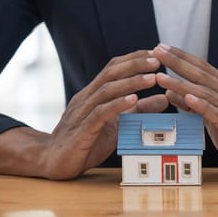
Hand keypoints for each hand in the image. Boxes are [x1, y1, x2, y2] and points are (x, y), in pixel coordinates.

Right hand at [42, 50, 168, 178]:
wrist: (53, 161)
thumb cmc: (85, 143)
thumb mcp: (117, 125)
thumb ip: (138, 112)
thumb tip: (164, 99)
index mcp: (92, 95)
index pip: (112, 69)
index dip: (133, 59)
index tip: (154, 54)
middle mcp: (85, 99)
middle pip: (110, 74)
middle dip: (135, 65)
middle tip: (157, 60)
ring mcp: (81, 113)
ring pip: (106, 91)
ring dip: (130, 83)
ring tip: (151, 78)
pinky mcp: (81, 131)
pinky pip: (99, 114)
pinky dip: (117, 105)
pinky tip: (132, 100)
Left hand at [152, 43, 217, 177]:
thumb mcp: (213, 118)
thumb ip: (193, 104)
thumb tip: (170, 91)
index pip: (202, 68)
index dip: (181, 57)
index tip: (160, 48)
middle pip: (202, 75)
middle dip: (178, 62)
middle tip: (157, 51)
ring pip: (207, 93)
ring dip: (183, 84)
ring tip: (162, 77)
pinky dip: (203, 106)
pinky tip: (188, 99)